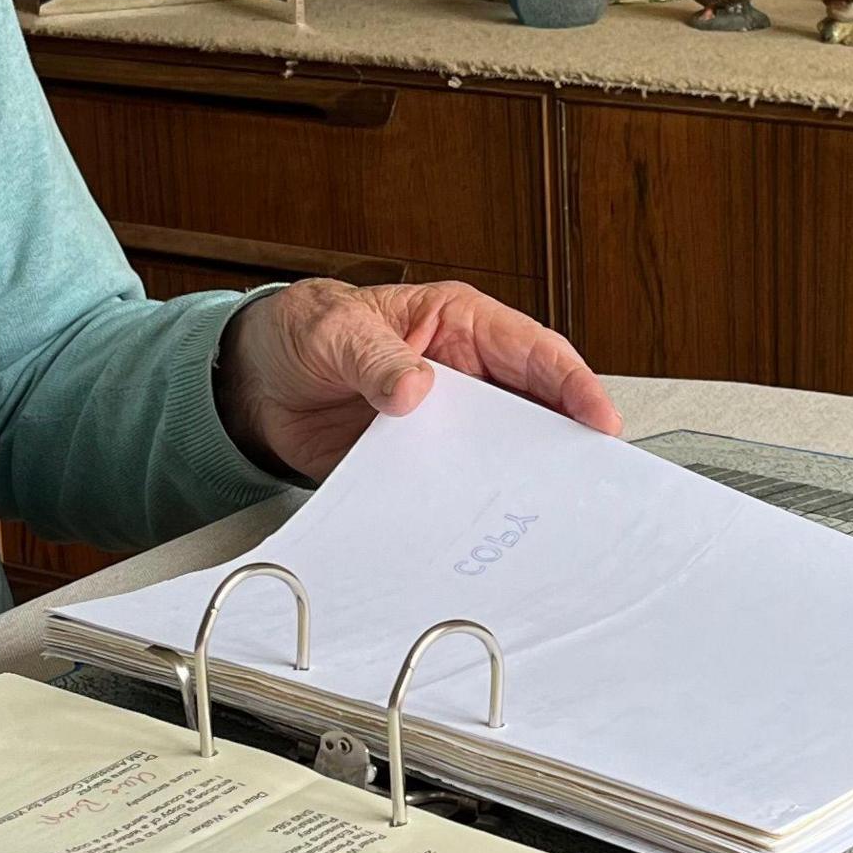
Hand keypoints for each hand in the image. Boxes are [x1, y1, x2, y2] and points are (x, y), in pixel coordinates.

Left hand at [217, 279, 617, 480]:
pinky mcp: (421, 462)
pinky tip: (479, 527)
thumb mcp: (336, 332)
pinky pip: (457, 487)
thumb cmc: (302, 333)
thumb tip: (414, 388)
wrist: (254, 384)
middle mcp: (464, 376)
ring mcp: (446, 423)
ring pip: (504, 453)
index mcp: (458, 326)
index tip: (599, 420)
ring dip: (522, 480)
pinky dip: (470, 506)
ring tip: (547, 513)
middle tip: (590, 480)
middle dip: (566, 442)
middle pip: (534, 410)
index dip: (574, 385)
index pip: (533, 352)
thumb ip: (375, 359)